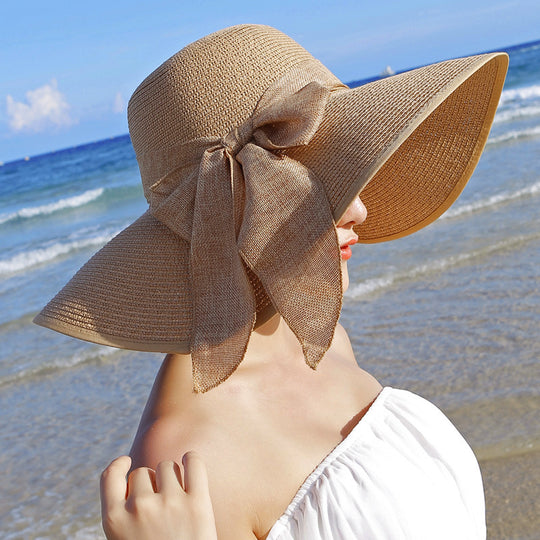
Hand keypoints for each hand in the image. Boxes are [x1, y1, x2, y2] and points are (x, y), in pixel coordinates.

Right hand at [100, 453, 217, 539]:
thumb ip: (123, 515)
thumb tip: (131, 474)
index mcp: (115, 521)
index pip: (110, 476)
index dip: (119, 466)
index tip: (126, 462)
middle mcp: (140, 508)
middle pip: (143, 472)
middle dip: (150, 484)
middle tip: (159, 505)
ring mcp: (169, 504)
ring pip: (167, 466)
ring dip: (171, 476)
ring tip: (176, 499)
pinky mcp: (198, 503)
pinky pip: (193, 462)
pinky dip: (191, 459)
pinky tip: (190, 462)